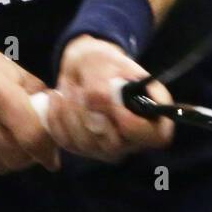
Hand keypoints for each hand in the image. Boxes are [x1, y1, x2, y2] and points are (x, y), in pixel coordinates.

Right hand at [0, 43, 60, 175]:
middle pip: (14, 156)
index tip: (53, 158)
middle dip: (30, 158)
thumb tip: (59, 118)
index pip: (30, 136)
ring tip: (15, 150)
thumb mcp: (11, 70)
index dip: (46, 151)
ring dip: (11, 163)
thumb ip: (37, 94)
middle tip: (34, 152)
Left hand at [46, 35, 173, 161]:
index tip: (110, 103)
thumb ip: (102, 83)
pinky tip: (58, 98)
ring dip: (70, 112)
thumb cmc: (102, 62)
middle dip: (90, 114)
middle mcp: (135, 138)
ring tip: (70, 88)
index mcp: (154, 116)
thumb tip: (95, 103)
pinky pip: (66, 141)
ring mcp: (109, 148)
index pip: (155, 137)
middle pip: (114, 145)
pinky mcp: (85, 149)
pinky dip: (56, 117)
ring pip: (86, 144)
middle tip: (80, 88)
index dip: (132, 125)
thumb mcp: (103, 62)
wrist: (83, 67)